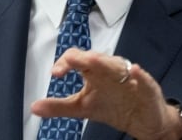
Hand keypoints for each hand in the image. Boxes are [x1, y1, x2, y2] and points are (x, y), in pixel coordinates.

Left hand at [31, 48, 181, 139]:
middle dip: (84, 59)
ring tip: (95, 60)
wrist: (144, 121)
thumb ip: (59, 106)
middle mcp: (110, 70)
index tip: (55, 73)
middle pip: (97, 59)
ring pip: (118, 66)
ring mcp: (129, 78)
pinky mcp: (147, 88)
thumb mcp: (82, 108)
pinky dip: (139, 75)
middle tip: (72, 60)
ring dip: (107, 63)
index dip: (66, 63)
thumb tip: (33, 107)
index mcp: (94, 72)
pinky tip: (135, 71)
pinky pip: (144, 79)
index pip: (78, 60)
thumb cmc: (112, 107)